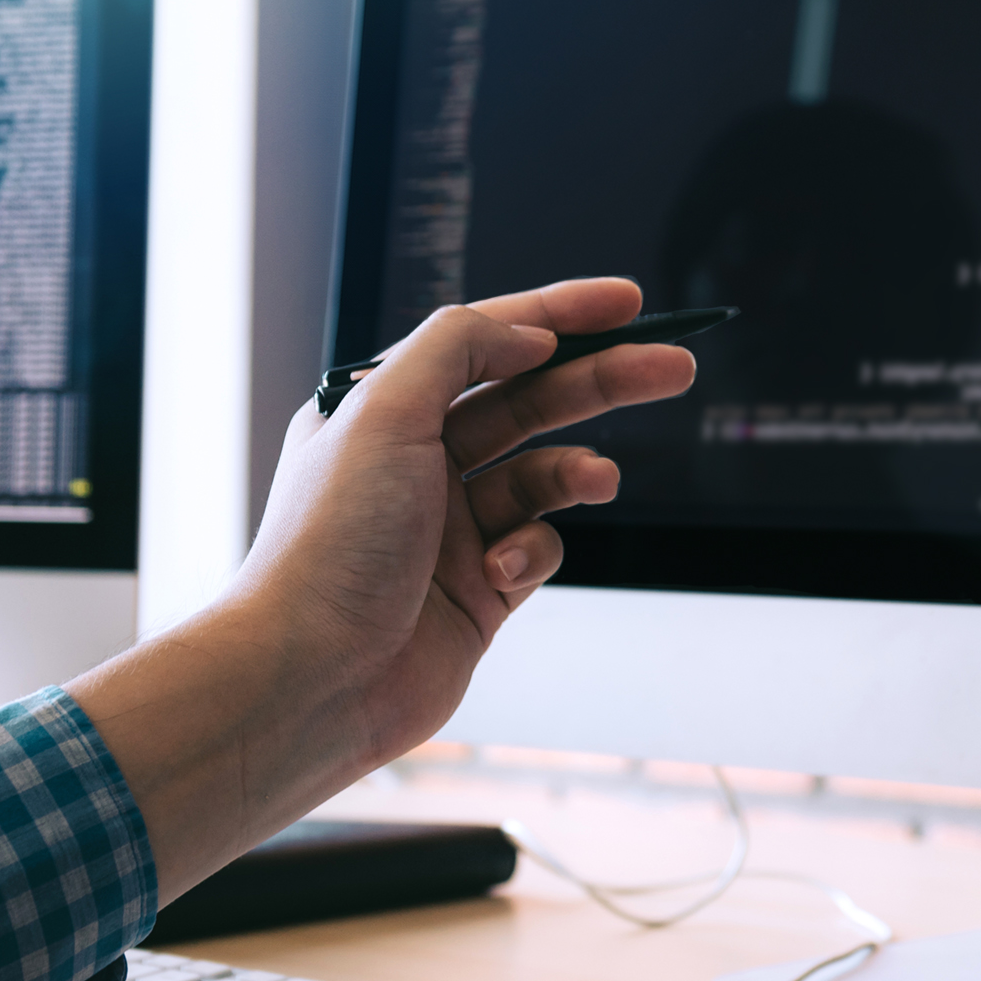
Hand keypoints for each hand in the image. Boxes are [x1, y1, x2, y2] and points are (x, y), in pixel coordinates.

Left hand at [67, 278, 695, 899]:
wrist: (310, 678)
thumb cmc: (328, 546)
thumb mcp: (384, 411)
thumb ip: (459, 347)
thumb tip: (530, 334)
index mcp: (384, 410)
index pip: (484, 340)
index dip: (559, 314)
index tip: (626, 302)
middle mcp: (415, 462)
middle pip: (529, 400)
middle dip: (601, 380)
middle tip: (670, 368)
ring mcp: (449, 527)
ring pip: (541, 476)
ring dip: (575, 471)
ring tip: (600, 481)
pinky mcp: (478, 589)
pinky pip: (537, 548)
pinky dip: (535, 552)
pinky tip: (505, 571)